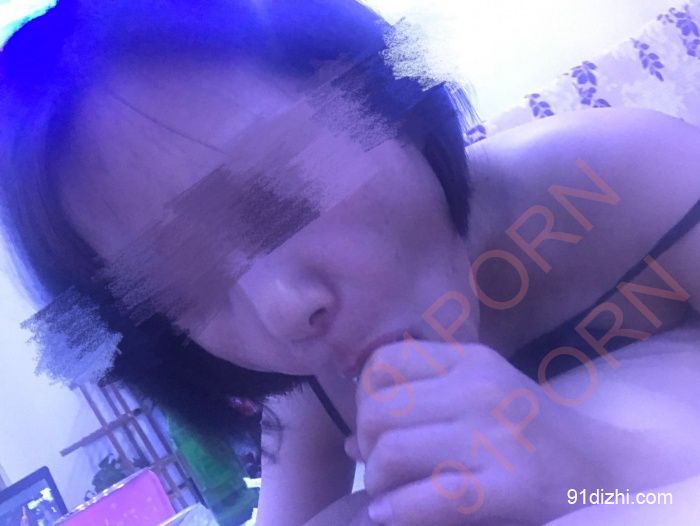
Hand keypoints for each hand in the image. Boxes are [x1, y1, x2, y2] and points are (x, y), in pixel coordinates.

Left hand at [347, 340, 606, 524]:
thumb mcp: (480, 395)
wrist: (605, 470)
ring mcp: (495, 437)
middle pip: (378, 409)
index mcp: (471, 360)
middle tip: (380, 466)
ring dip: (377, 481)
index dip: (363, 396)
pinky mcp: (509, 487)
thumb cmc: (531, 432)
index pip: (383, 362)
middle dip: (366, 445)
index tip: (375, 425)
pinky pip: (425, 497)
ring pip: (391, 451)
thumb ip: (420, 405)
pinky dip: (395, 510)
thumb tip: (352, 439)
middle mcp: (480, 389)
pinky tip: (390, 515)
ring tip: (389, 493)